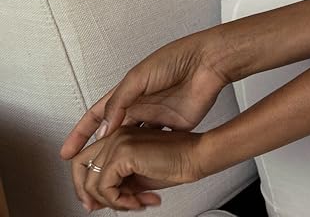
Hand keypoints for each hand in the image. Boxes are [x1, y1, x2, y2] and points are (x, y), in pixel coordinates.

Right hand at [58, 31, 232, 162]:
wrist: (208, 62)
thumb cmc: (175, 60)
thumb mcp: (138, 78)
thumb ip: (119, 103)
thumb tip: (104, 130)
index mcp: (127, 92)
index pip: (97, 115)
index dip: (80, 133)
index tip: (67, 151)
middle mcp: (141, 107)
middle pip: (114, 133)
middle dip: (100, 150)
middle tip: (88, 168)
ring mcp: (158, 118)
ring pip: (135, 142)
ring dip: (124, 155)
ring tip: (111, 172)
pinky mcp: (176, 126)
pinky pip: (159, 144)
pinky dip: (150, 155)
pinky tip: (142, 166)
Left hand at [68, 127, 207, 211]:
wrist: (197, 156)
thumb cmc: (177, 163)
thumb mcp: (138, 179)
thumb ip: (117, 185)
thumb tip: (97, 201)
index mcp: (118, 137)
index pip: (84, 160)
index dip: (84, 184)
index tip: (94, 201)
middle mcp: (115, 135)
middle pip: (78, 167)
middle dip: (86, 193)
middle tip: (97, 207)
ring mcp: (117, 142)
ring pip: (91, 182)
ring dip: (112, 202)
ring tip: (133, 204)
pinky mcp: (123, 153)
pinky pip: (105, 186)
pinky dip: (118, 200)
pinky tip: (136, 200)